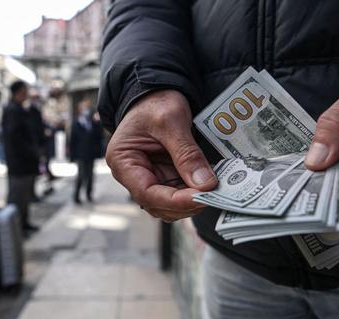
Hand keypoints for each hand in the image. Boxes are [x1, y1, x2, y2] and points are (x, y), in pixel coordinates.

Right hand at [105, 90, 217, 220]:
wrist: (156, 94)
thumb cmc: (155, 103)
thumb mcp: (171, 121)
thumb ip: (186, 153)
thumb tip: (204, 184)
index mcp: (123, 161)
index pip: (146, 193)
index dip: (174, 201)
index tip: (201, 198)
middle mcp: (132, 175)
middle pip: (158, 204)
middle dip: (185, 203)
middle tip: (214, 195)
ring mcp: (149, 177)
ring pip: (170, 204)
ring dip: (191, 201)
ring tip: (215, 191)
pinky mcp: (164, 176)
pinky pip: (179, 193)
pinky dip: (194, 193)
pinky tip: (210, 185)